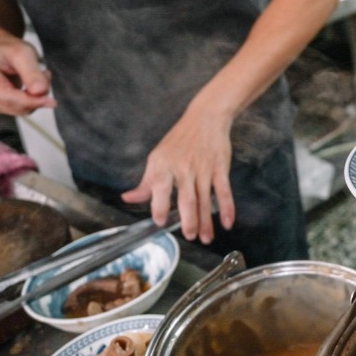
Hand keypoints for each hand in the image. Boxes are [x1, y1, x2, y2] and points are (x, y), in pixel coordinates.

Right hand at [0, 36, 55, 114]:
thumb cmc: (9, 49)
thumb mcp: (24, 52)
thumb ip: (32, 72)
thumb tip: (40, 92)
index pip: (6, 96)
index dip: (30, 101)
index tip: (51, 101)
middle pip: (11, 105)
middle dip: (34, 97)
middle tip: (46, 76)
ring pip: (16, 110)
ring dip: (33, 98)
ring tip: (37, 76)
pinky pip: (16, 110)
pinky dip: (28, 101)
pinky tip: (29, 86)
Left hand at [121, 107, 235, 243]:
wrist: (205, 117)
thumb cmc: (179, 140)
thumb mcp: (157, 157)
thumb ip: (146, 182)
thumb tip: (128, 198)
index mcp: (164, 165)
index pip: (160, 187)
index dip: (160, 204)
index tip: (160, 221)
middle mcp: (184, 168)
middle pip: (187, 197)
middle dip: (189, 219)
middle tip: (190, 236)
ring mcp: (204, 168)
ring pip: (206, 199)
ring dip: (207, 220)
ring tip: (206, 238)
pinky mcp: (220, 167)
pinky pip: (224, 190)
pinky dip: (227, 207)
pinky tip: (227, 222)